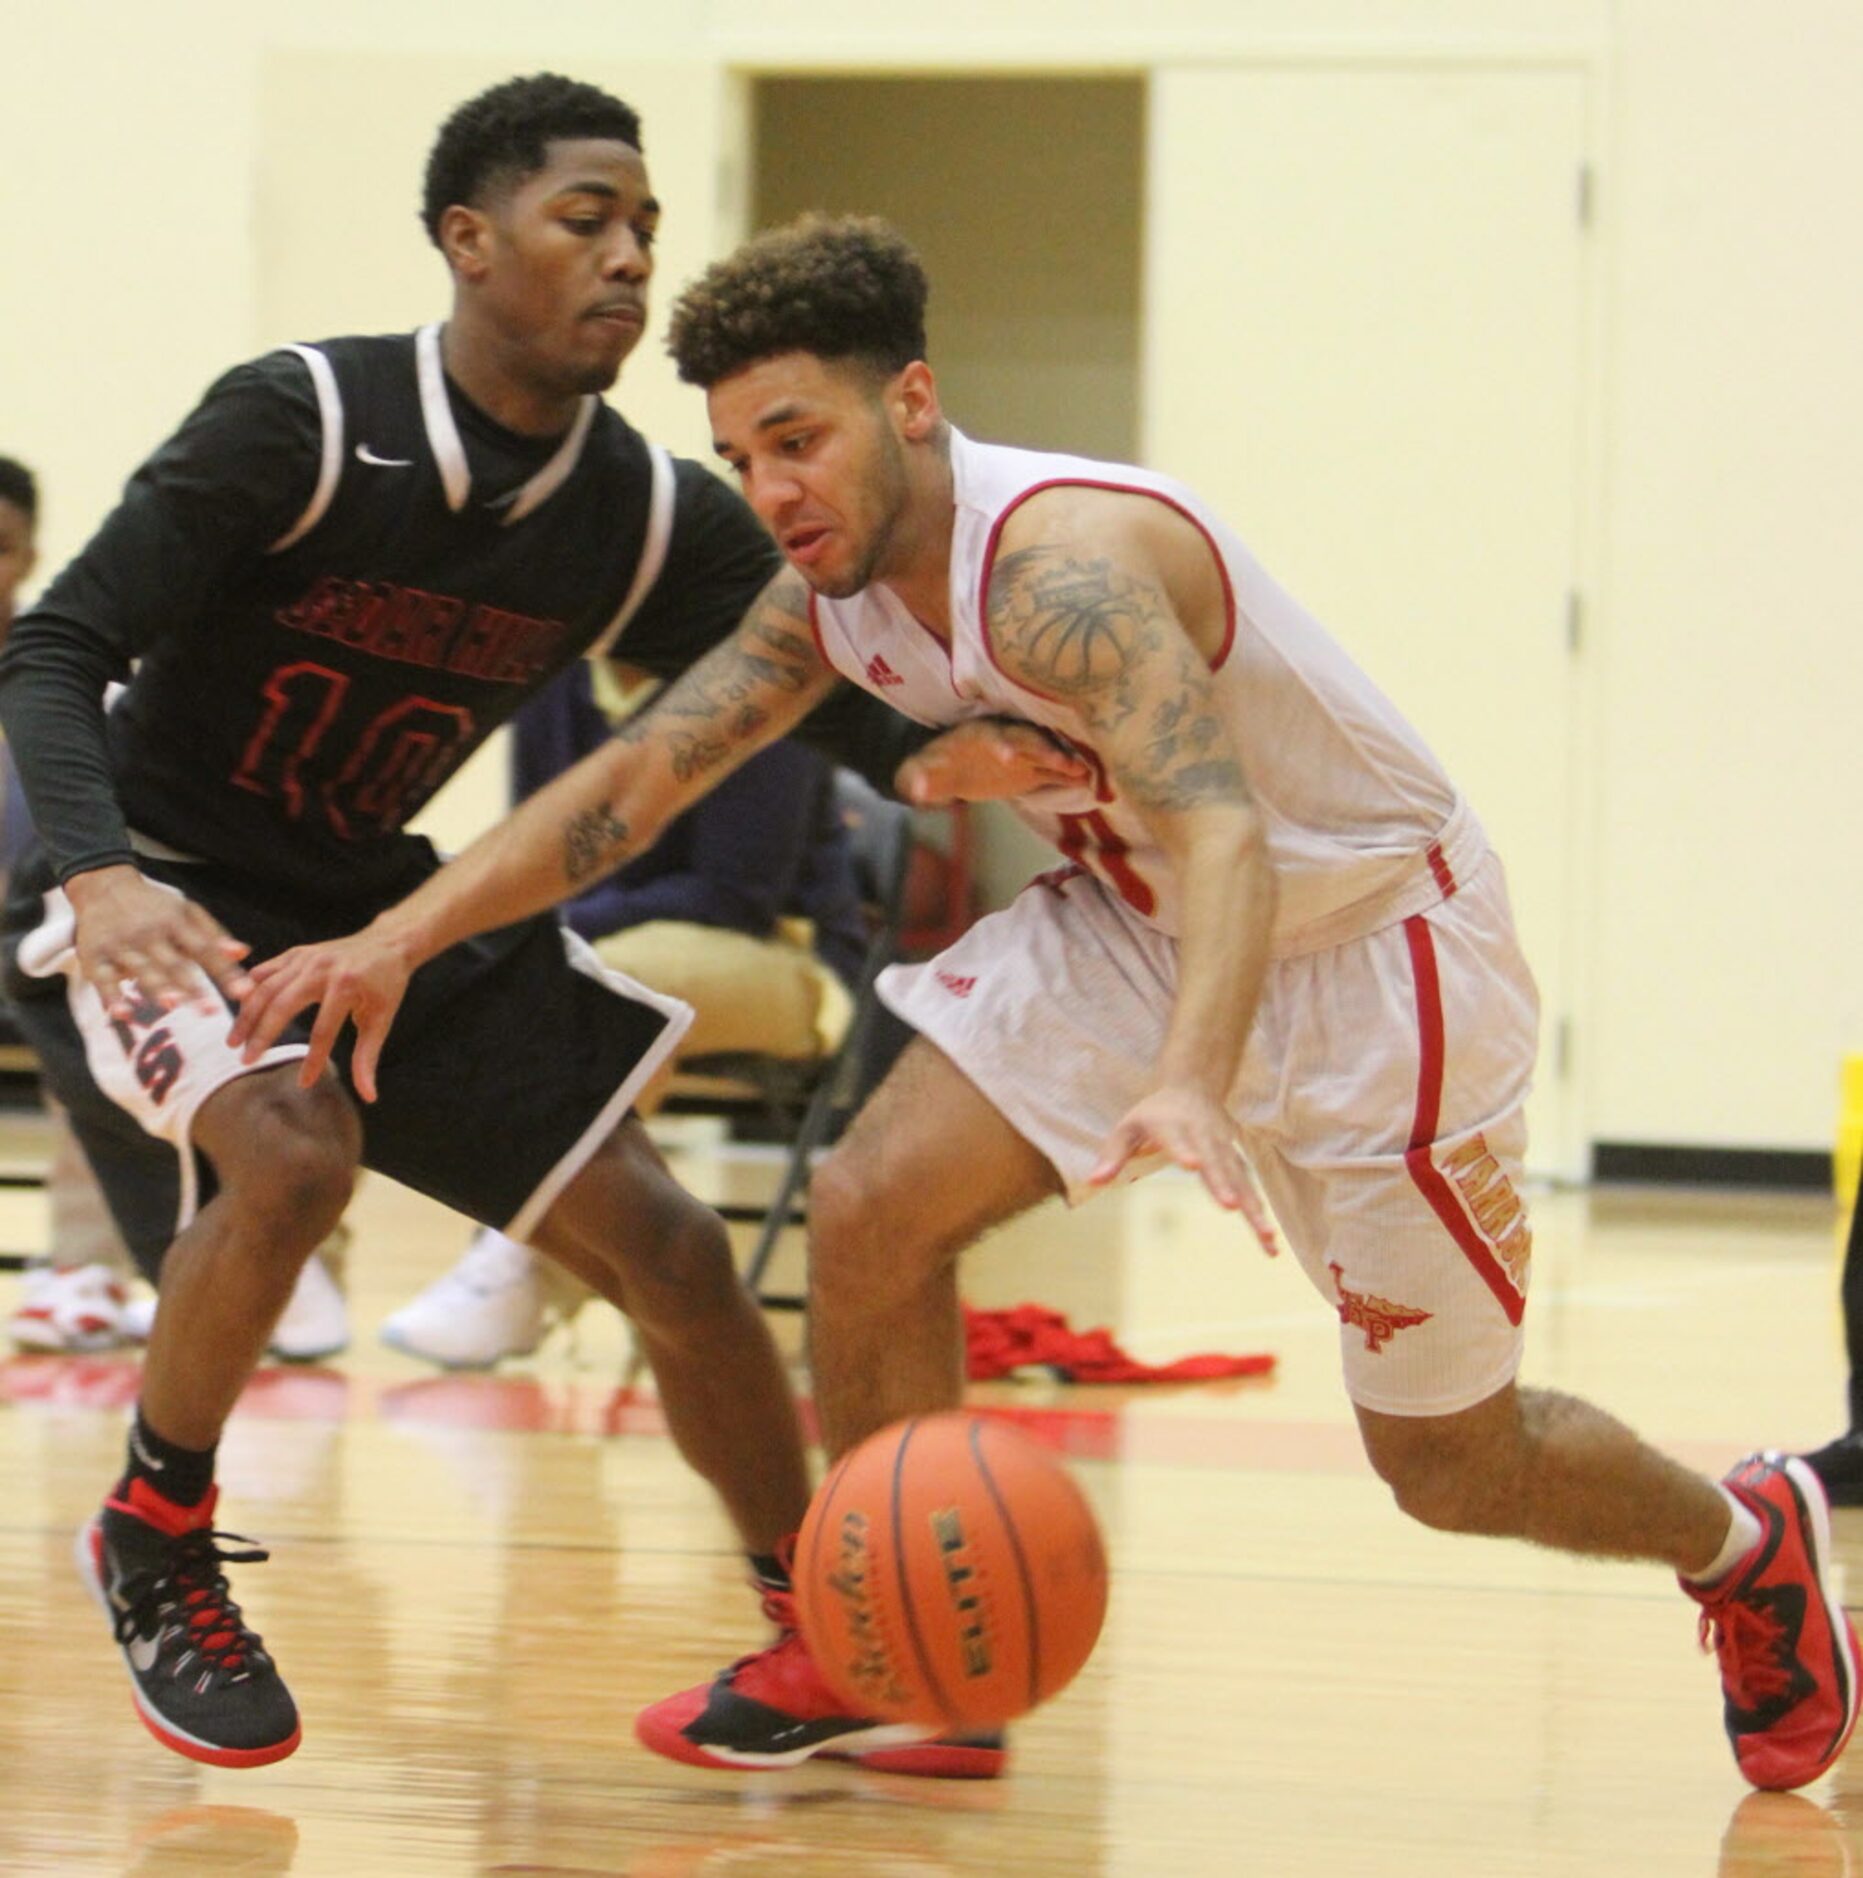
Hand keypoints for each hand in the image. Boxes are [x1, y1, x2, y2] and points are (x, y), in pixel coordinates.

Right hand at [65, 865, 251, 1019]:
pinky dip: (111, 996)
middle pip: (173, 963)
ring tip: (172, 1004)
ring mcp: (119, 944)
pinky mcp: (93, 956)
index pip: (204, 948)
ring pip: (141, 969)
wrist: (102, 886)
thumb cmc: (153, 906)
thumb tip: (244, 953)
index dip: (224, 971)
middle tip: (211, 1011)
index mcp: (174, 921)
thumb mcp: (186, 912)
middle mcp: (147, 933)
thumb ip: (214, 935)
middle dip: (192, 987)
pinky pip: (102, 979)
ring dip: (156, 987)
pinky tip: (122, 1014)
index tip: (244, 992)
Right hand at [227, 924, 413, 1102]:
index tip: (303, 1084)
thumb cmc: (386, 986)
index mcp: (346, 986)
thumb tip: (369, 1096)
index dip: (313, 1060)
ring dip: (247, 1014)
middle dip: (261, 1035)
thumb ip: (368, 1057)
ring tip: (234, 1041)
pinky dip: (250, 988)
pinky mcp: (297, 953)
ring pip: (266, 987)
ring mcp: (306, 958)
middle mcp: (321, 969)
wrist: (388, 944)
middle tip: (245, 1061)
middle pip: (282, 1005)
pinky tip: (238, 1008)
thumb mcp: (381, 1020)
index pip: (323, 1030)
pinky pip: (266, 970)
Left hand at [895, 720, 1089, 805]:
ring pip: (1046, 755)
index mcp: (979, 736)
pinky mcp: (1031, 769)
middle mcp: (1005, 739)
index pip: (993, 738)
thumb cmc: (936, 766)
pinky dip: (1069, 775)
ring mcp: (1021, 754)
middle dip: (1044, 751)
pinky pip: (1053, 771)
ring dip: (1064, 762)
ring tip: (1085, 773)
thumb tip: (916, 790)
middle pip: (1028, 741)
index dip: (1002, 745)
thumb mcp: (925, 773)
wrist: (951, 765)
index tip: (1007, 757)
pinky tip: (1090, 782)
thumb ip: (923, 780)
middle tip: (1063, 762)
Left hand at [1088, 1085, 1278, 1256]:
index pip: (1179, 1138)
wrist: (1193, 1087)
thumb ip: (1113, 1154)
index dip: (1185, 1150)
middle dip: (1224, 1184)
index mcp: (1174, 1126)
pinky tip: (1270, 1242)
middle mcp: (1205, 1138)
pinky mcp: (1237, 1162)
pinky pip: (1251, 1190)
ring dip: (1255, 1208)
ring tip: (1267, 1237)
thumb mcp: (1128, 1126)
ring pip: (1242, 1180)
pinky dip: (1261, 1215)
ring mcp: (1225, 1150)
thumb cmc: (1154, 1113)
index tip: (1191, 1164)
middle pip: (1217, 1162)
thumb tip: (1094, 1182)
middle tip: (1232, 1207)